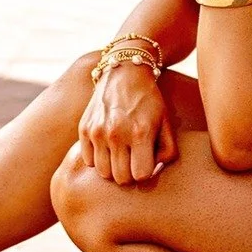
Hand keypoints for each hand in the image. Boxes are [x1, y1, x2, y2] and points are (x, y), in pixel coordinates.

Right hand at [79, 63, 177, 185]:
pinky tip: (106, 147)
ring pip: (103, 172)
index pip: (140, 175)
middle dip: (129, 173)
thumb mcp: (166, 123)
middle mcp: (116, 134)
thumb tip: (154, 172)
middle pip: (120, 178)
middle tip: (133, 160)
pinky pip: (88, 161)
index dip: (145, 172)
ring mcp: (97, 131)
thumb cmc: (149, 101)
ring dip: (112, 168)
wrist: (124, 73)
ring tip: (120, 154)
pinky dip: (97, 159)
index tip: (146, 161)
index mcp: (140, 133)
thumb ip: (167, 151)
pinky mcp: (84, 128)